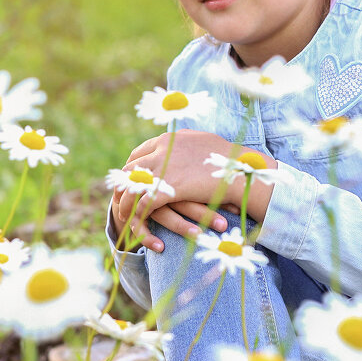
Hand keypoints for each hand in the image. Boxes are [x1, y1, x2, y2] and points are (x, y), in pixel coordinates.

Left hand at [112, 129, 274, 249]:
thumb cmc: (231, 159)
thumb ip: (187, 145)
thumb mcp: (203, 143)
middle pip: (131, 167)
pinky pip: (142, 202)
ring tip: (122, 212)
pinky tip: (133, 221)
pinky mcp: (168, 188)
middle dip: (123, 184)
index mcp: (170, 139)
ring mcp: (164, 168)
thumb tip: (183, 144)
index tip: (130, 178)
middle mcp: (162, 150)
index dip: (132, 166)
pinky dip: (135, 212)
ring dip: (124, 200)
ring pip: (132, 186)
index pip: (140, 151)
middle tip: (119, 197)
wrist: (242, 171)